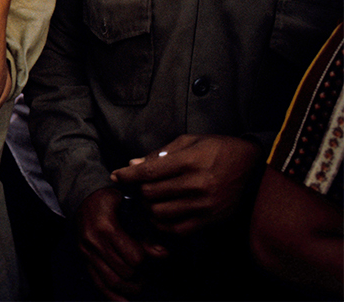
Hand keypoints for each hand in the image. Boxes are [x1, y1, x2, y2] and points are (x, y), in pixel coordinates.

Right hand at [76, 187, 168, 300]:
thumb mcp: (130, 208)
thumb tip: (163, 254)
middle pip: (124, 272)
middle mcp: (94, 241)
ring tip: (139, 283)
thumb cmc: (109, 199)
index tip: (149, 253)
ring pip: (111, 281)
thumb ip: (146, 232)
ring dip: (129, 287)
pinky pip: (97, 282)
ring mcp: (87, 251)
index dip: (146, 259)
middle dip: (139, 274)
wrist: (83, 196)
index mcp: (106, 227)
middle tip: (146, 270)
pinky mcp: (84, 258)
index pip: (134, 257)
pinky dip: (112, 296)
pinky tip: (123, 301)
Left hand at [111, 134, 262, 235]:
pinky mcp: (210, 220)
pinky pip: (176, 229)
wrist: (255, 169)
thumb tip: (133, 165)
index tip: (116, 175)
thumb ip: (160, 153)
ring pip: (159, 213)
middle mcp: (197, 184)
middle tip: (135, 187)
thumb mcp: (191, 141)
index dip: (127, 175)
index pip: (148, 172)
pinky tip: (159, 214)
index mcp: (190, 161)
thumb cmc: (220, 150)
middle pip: (150, 194)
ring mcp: (204, 205)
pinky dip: (161, 224)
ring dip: (147, 208)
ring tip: (146, 200)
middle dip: (137, 190)